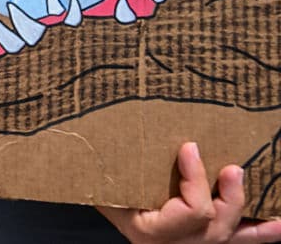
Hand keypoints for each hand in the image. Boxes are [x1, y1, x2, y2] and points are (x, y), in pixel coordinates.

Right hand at [98, 142, 280, 243]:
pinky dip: (263, 231)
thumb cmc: (103, 199)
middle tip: (230, 166)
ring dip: (245, 207)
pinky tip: (280, 221)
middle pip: (217, 224)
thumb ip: (106, 170)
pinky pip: (241, 241)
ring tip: (246, 179)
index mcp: (152, 232)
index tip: (189, 147)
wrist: (109, 222)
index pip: (192, 211)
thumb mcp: (101, 189)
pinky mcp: (205, 242)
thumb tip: (101, 130)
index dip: (196, 179)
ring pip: (233, 235)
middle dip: (229, 194)